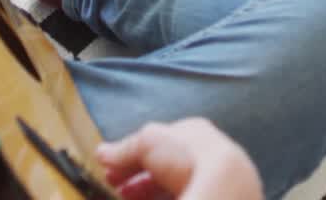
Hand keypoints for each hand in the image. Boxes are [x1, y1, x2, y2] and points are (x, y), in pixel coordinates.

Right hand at [96, 118, 262, 199]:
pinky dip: (167, 198)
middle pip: (164, 169)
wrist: (223, 185)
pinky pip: (188, 194)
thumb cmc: (189, 154)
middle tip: (116, 190)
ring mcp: (211, 180)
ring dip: (148, 195)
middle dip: (137, 181)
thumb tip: (102, 152)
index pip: (156, 144)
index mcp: (192, 132)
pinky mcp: (211, 195)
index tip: (110, 172)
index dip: (130, 158)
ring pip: (174, 188)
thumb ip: (125, 148)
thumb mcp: (147, 142)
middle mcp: (204, 154)